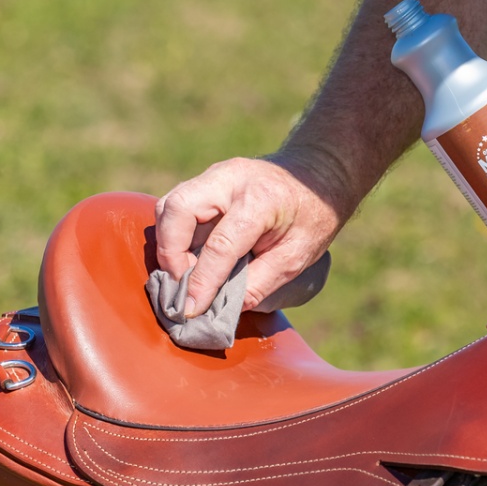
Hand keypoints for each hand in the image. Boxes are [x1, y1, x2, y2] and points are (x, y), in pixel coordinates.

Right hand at [154, 151, 351, 317]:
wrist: (317, 176)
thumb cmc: (312, 217)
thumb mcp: (297, 256)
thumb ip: (261, 283)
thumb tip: (224, 309)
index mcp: (260, 199)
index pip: (220, 244)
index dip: (203, 281)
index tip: (192, 309)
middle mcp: (230, 179)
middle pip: (178, 209)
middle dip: (171, 252)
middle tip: (182, 284)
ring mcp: (214, 176)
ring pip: (170, 205)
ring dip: (169, 243)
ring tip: (185, 273)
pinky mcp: (205, 182)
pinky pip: (176, 206)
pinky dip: (174, 234)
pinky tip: (189, 258)